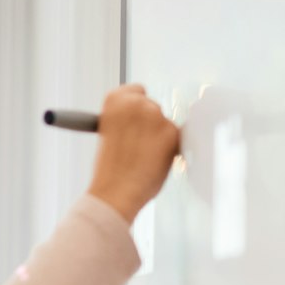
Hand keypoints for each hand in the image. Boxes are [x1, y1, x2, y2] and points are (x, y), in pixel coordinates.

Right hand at [87, 84, 180, 221]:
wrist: (115, 194)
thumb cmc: (109, 170)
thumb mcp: (108, 135)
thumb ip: (126, 121)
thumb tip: (143, 122)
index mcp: (114, 100)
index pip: (136, 91)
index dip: (134, 108)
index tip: (132, 121)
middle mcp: (136, 102)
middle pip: (152, 106)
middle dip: (148, 124)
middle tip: (136, 146)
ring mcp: (156, 116)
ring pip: (164, 122)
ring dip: (159, 136)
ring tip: (143, 157)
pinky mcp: (172, 132)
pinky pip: (176, 136)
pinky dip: (169, 148)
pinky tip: (154, 161)